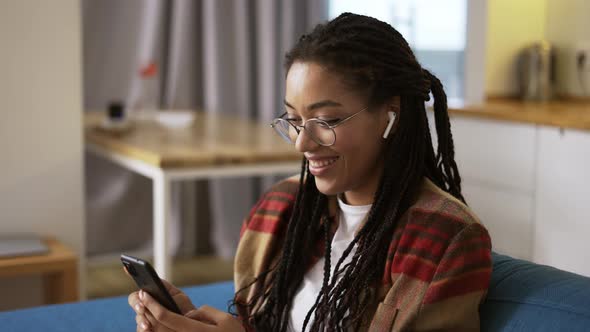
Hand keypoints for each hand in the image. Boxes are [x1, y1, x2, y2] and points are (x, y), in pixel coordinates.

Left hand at [129, 281, 244, 330]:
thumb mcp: (225, 320)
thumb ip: (205, 312)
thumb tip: (188, 314)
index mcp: (194, 331)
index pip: (166, 317)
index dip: (152, 304)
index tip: (144, 293)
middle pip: (156, 326)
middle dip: (145, 311)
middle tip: (138, 298)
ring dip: (146, 322)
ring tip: (143, 309)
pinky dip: (155, 331)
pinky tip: (151, 323)